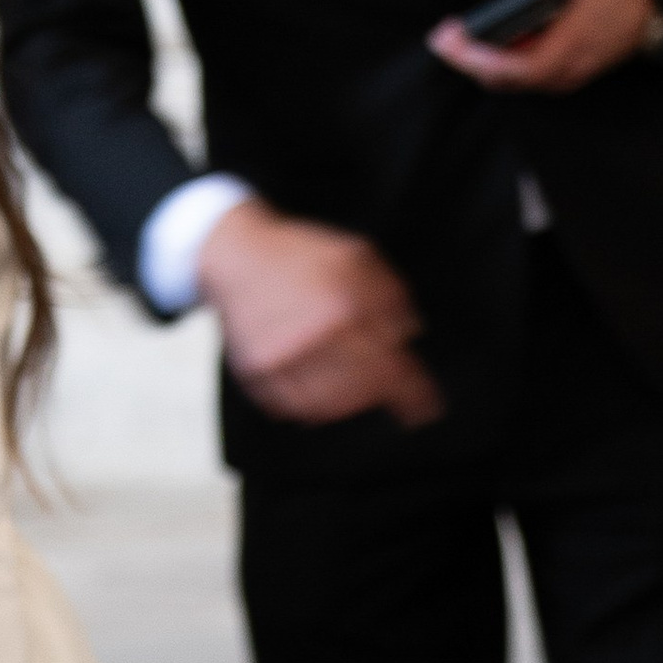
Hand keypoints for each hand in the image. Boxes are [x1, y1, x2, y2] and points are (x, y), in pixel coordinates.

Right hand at [196, 198, 441, 427]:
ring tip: (348, 379)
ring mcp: (284, 357)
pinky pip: (296, 407)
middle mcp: (315, 334)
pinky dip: (314, 405)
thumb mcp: (356, 257)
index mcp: (344, 306)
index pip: (391, 365)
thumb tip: (408, 334)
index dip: (413, 392)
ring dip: (349, 399)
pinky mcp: (259, 371)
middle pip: (365, 390)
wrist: (236, 253)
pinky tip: (319, 387)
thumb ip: (391, 294)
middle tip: (381, 382)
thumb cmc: (299, 256)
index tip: (425, 409)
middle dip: (379, 389)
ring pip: (332, 405)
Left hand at [428, 0, 662, 96]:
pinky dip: (490, 62)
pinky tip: (471, 43)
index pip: (526, 65)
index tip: (462, 44)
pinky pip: (515, 75)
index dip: (490, 59)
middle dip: (470, 61)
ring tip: (447, 40)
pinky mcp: (552, 73)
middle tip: (439, 38)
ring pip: (509, 81)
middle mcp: (563, 71)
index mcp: (573, 47)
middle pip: (508, 79)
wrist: (643, 19)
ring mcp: (558, 76)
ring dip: (476, 63)